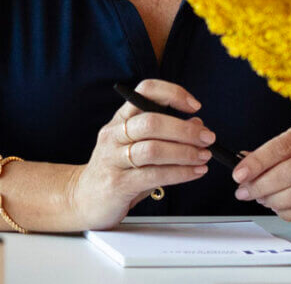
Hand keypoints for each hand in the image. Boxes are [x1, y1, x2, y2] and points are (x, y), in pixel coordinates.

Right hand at [64, 78, 211, 230]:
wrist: (83, 199)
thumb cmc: (116, 171)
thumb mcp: (139, 148)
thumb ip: (166, 135)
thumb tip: (198, 124)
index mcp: (120, 119)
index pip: (145, 91)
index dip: (172, 93)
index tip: (194, 105)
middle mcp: (114, 134)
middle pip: (152, 121)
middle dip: (185, 129)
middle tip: (208, 138)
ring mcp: (113, 159)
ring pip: (153, 149)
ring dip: (185, 152)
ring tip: (204, 156)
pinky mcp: (118, 184)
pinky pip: (153, 175)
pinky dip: (179, 173)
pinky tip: (194, 172)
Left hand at [230, 123, 290, 220]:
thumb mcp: (286, 147)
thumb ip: (265, 155)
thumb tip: (242, 166)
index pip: (282, 147)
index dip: (258, 162)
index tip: (239, 174)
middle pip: (290, 172)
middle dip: (261, 185)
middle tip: (244, 191)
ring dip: (274, 199)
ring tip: (262, 198)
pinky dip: (286, 211)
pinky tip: (279, 205)